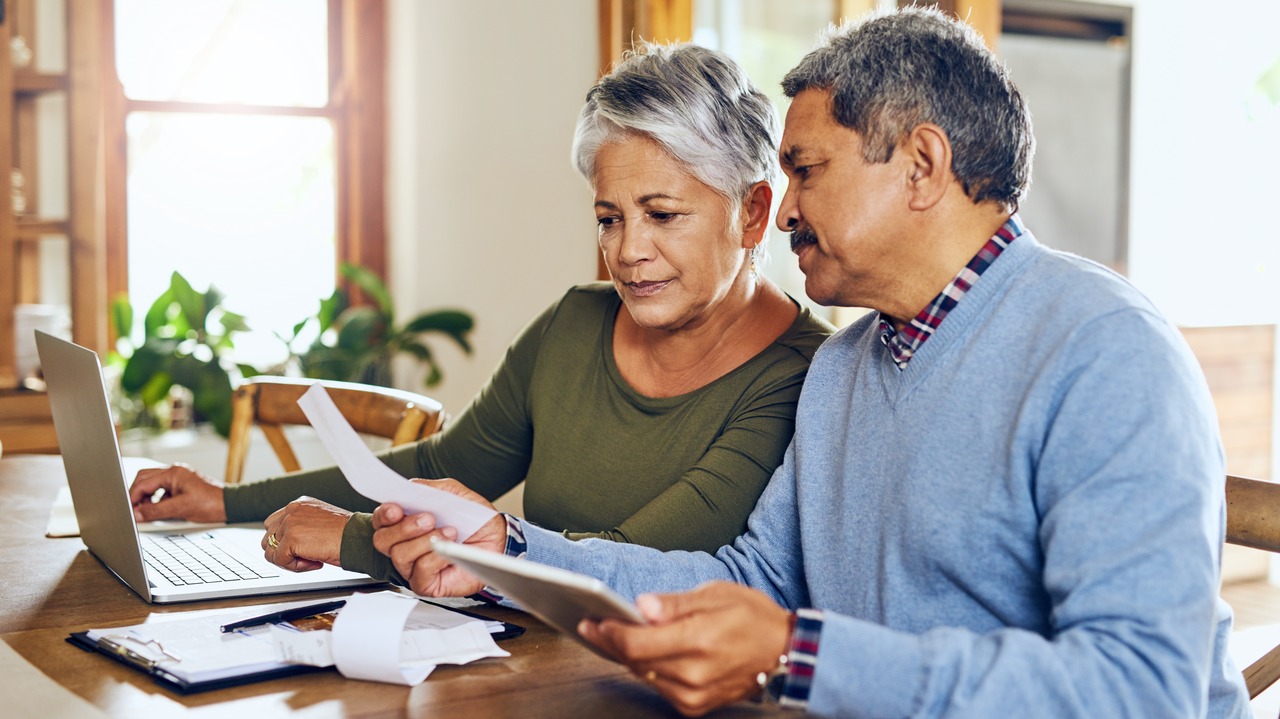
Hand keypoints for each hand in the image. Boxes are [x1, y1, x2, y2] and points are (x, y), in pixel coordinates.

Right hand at [128, 463, 226, 522]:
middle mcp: (175, 473)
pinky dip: (159, 502)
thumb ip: (155, 511)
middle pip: (145, 480)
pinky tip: (163, 513)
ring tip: (150, 513)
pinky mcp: (183, 488)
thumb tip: (137, 514)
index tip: (129, 511)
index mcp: (173, 473)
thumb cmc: (211, 503)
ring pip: (154, 486)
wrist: (230, 505)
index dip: (132, 498)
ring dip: (149, 499)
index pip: (142, 483)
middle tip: (135, 511)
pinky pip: (164, 492)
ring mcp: (179, 479)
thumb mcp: (180, 508)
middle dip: (137, 496)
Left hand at [262, 497, 350, 571]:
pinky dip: (295, 567)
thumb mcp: (319, 523)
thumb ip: (301, 527)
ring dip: (289, 560)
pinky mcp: (291, 538)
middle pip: (268, 538)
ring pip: (270, 551)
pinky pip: (279, 561)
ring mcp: (290, 523)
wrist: (358, 538)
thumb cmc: (346, 534)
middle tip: (306, 556)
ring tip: (310, 559)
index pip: (274, 524)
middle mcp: (292, 510)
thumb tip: (284, 545)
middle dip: (284, 552)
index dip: (285, 542)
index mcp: (299, 504)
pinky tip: (314, 562)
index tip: (303, 548)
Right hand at [371, 478, 506, 596]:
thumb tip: (412, 487)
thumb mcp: (455, 495)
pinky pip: (420, 571)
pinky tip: (450, 550)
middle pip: (383, 540)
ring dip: (424, 541)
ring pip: (400, 555)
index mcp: (405, 522)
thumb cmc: (473, 520)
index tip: (396, 509)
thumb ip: (432, 489)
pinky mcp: (425, 583)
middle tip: (428, 519)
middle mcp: (404, 545)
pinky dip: (435, 558)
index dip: (384, 515)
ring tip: (449, 532)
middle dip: (404, 528)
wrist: (497, 540)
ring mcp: (412, 566)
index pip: (381, 520)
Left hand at [578, 581, 791, 716]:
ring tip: (611, 635)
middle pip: (634, 660)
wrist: (784, 652)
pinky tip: (640, 652)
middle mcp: (694, 673)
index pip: (637, 642)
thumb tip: (641, 606)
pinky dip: (647, 668)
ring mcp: (694, 694)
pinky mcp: (695, 706)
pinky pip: (658, 686)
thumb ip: (674, 603)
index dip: (610, 631)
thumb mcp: (715, 594)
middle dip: (611, 641)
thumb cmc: (753, 618)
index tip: (594, 620)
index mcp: (699, 640)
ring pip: (643, 674)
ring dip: (626, 655)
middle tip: (593, 624)